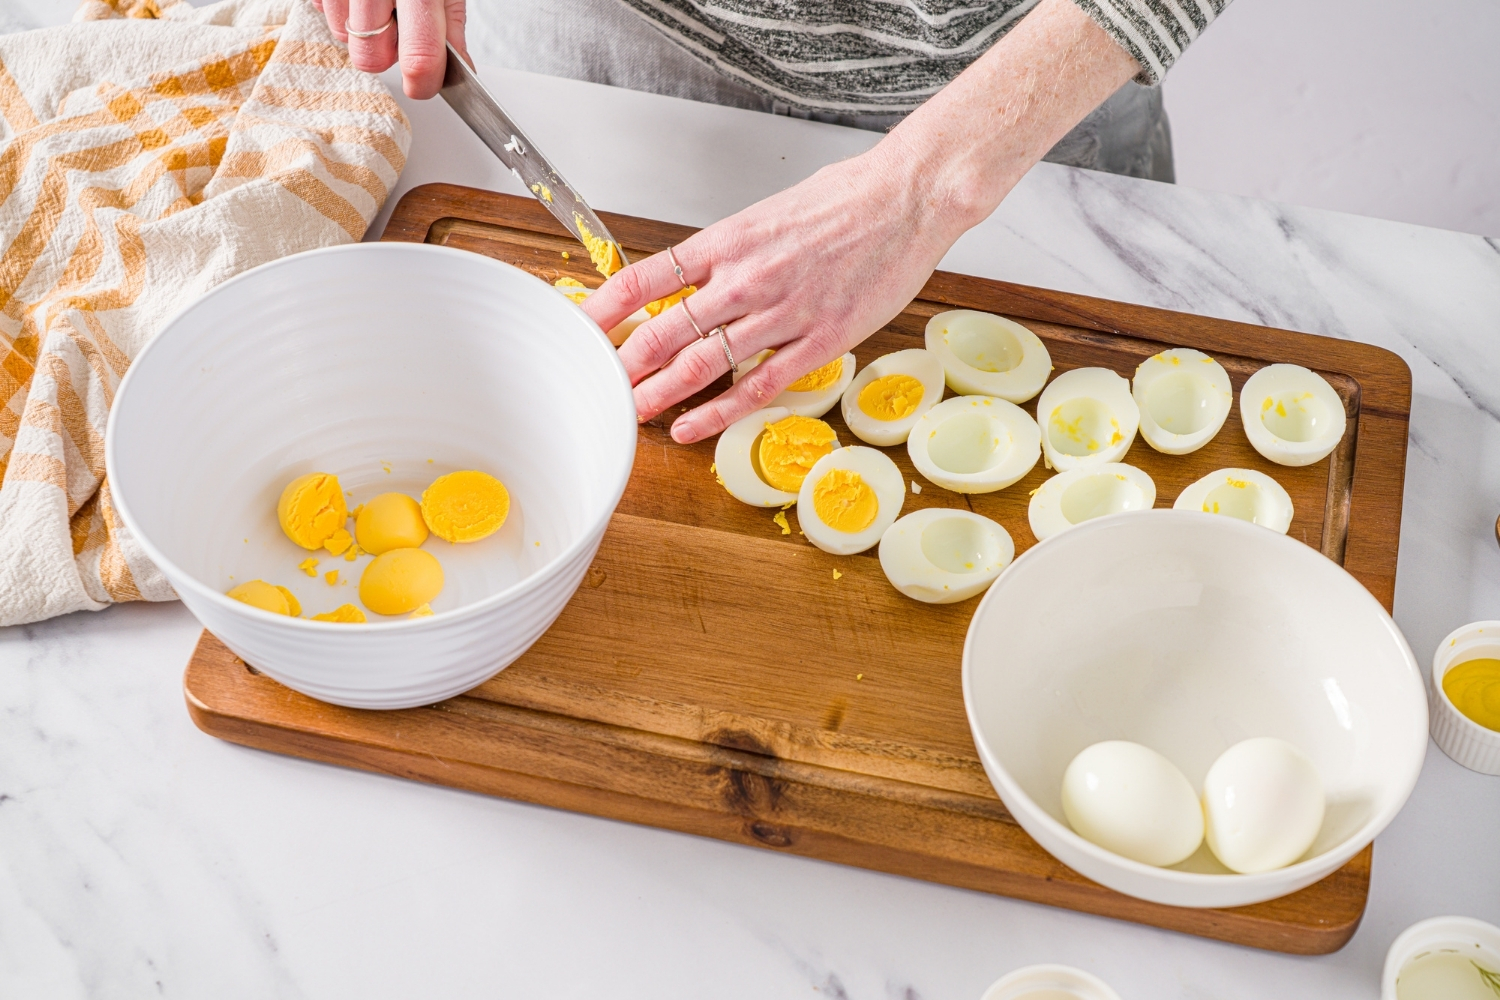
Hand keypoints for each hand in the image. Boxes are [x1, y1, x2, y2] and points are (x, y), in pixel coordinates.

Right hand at [314, 0, 467, 98]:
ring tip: (376, 3)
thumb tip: (459, 70)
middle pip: (371, 59)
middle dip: (385, 55)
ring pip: (342, 38)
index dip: (424, 82)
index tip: (425, 84)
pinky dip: (338, 9)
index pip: (420, 59)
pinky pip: (320, 11)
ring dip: (360, 31)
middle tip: (398, 29)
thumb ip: (451, 26)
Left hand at [582, 0, 1137, 444]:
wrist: (908, 198)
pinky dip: (719, 411)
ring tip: (631, 414)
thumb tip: (696, 278)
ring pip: (705, 362)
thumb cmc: (846, 199)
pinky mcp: (819, 340)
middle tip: (599, 386)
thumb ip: (731, 251)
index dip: (607, 307)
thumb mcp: (770, 214)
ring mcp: (782, 311)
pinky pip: (758, 386)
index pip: (648, 276)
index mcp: (729, 240)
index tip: (581, 329)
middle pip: (667, 329)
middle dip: (626, 363)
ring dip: (661, 393)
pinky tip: (691, 427)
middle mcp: (746, 277)